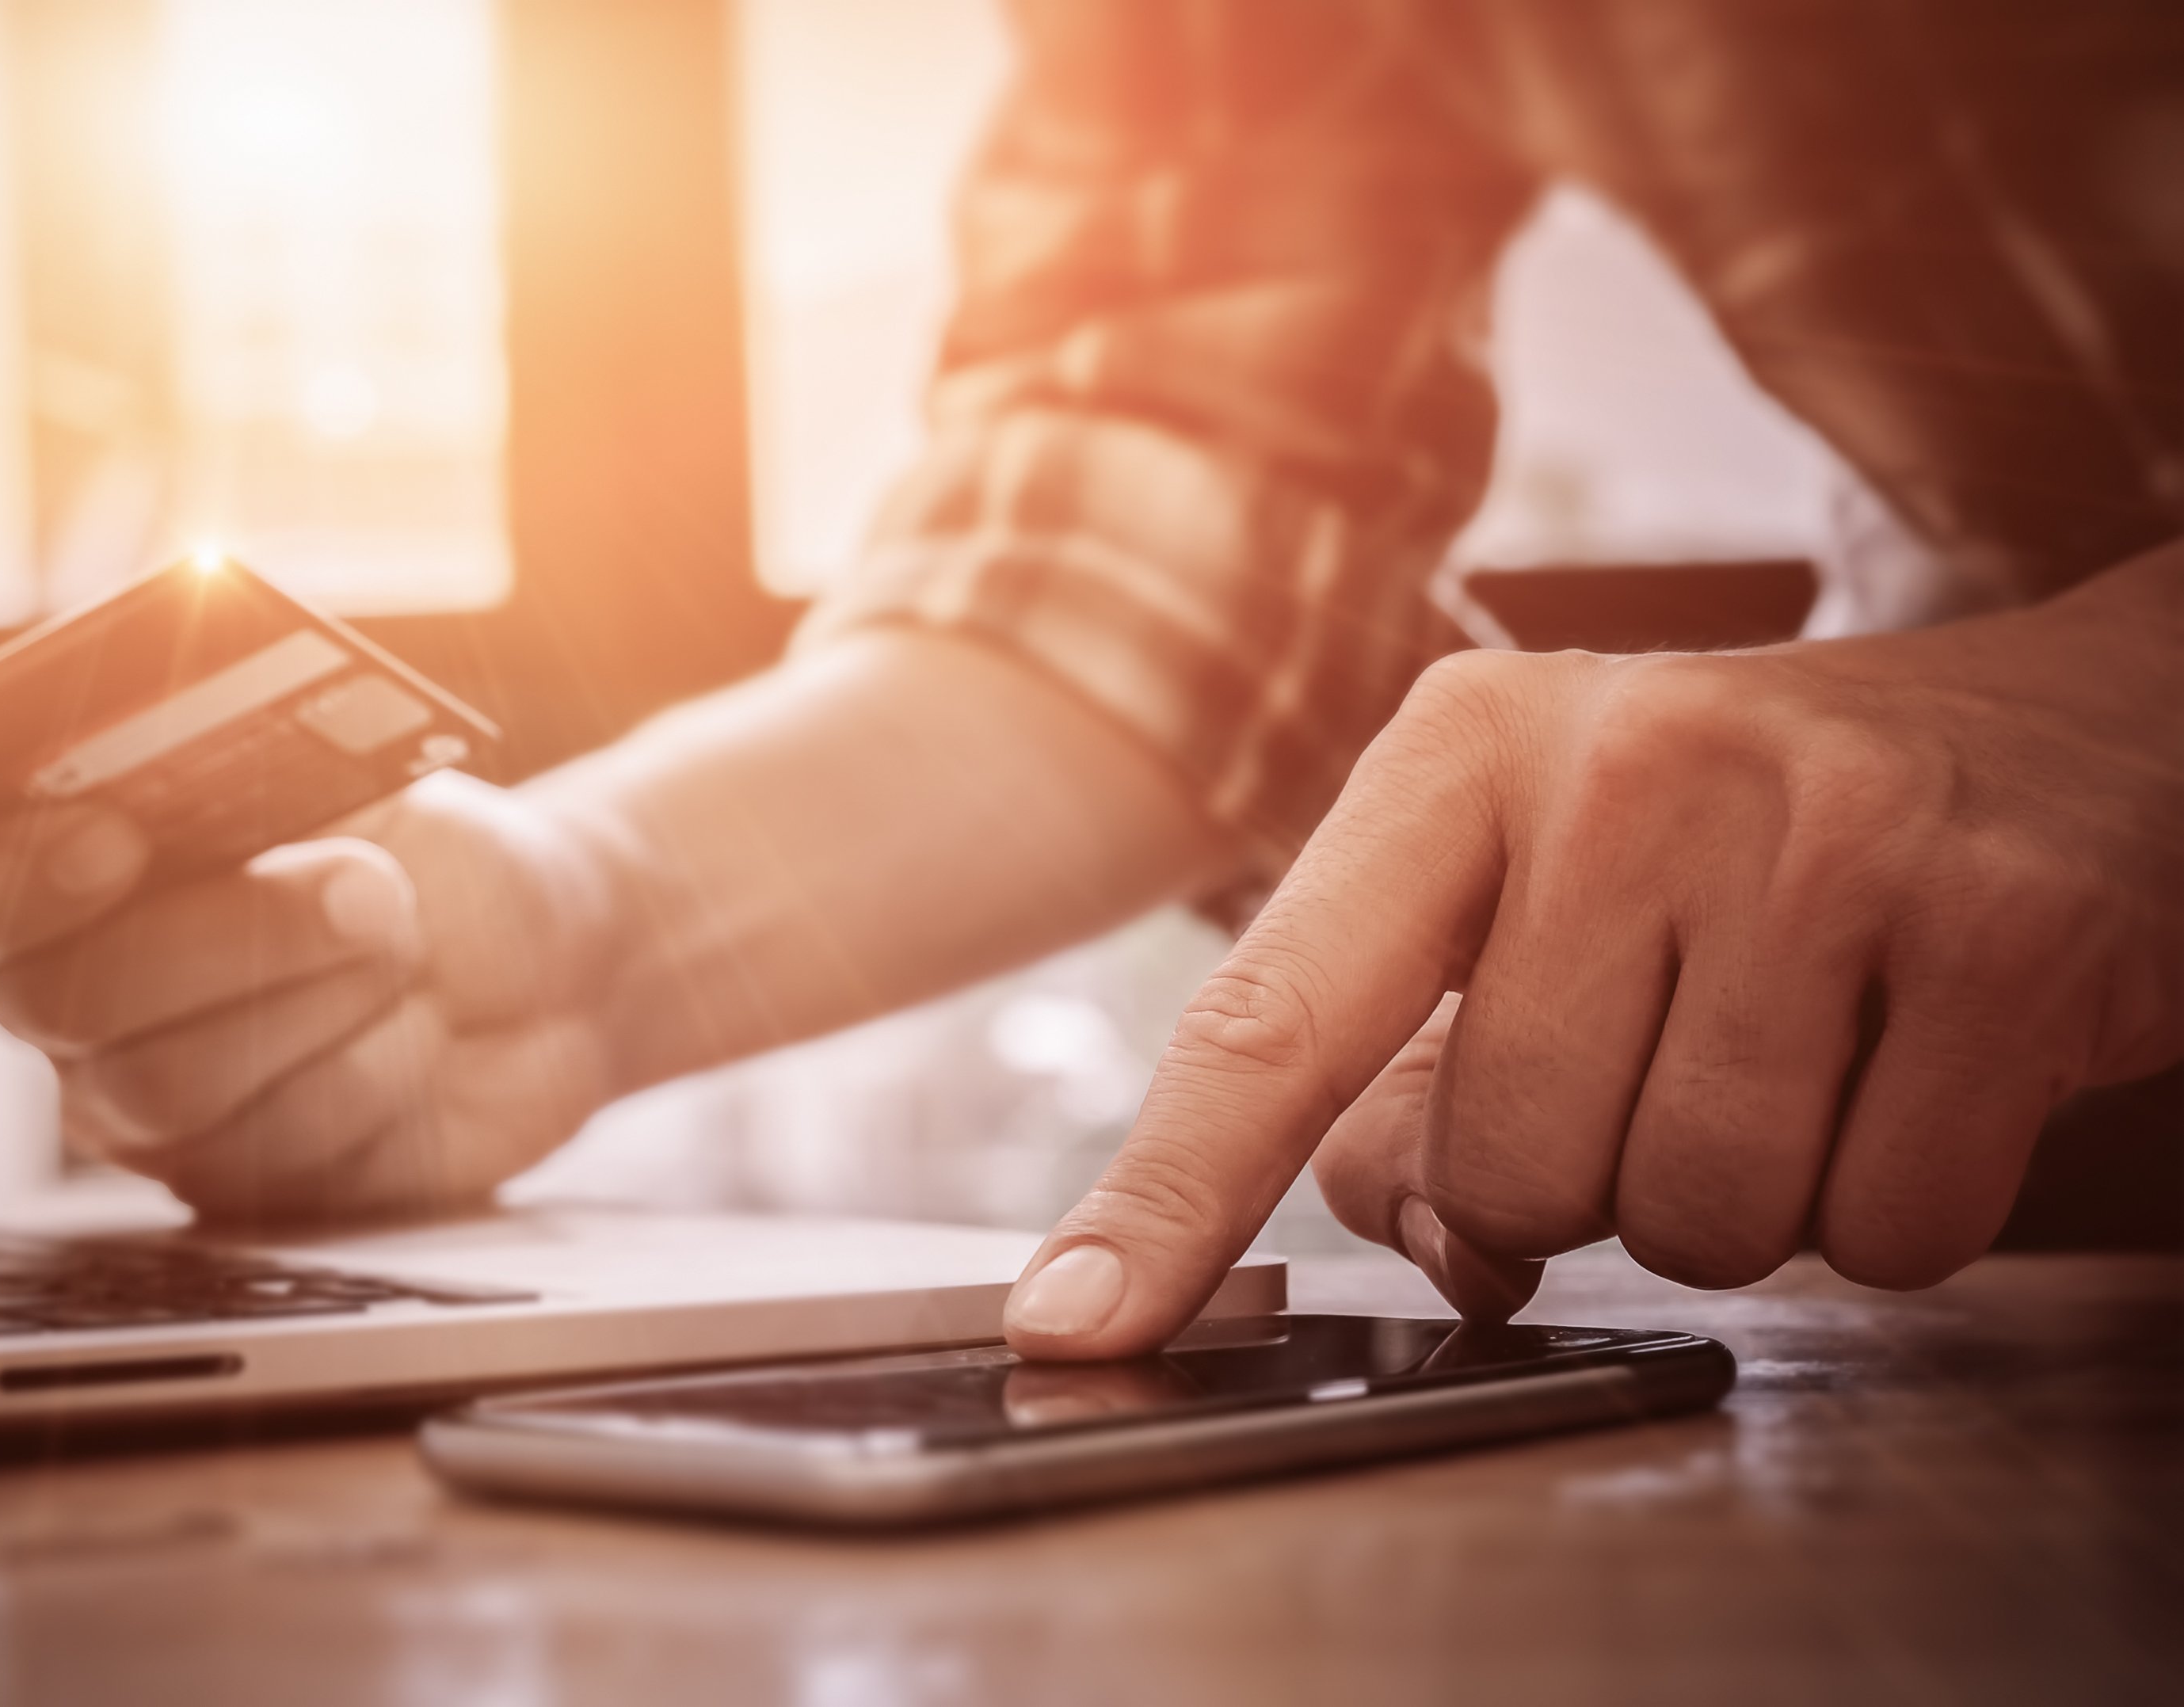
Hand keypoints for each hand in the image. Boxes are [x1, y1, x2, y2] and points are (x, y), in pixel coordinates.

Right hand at [0, 771, 630, 1221]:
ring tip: (409, 949)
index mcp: (58, 877)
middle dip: (239, 933)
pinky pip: (278, 1149)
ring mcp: (149, 1109)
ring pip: (175, 1085)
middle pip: (67, 1002)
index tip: (112, 841)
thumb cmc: (437, 856)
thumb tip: (193, 764)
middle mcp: (75, 1005)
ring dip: (324, 1000)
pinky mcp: (243, 1188)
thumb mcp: (354, 780)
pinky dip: (379, 1070)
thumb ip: (253, 778)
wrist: (558, 958)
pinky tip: (420, 1032)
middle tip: (371, 890)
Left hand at [1004, 544, 2183, 1353]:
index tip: (1074, 1323)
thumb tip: (1420, 1234)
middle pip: (1509, 1173)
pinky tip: (1913, 1066)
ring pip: (1686, 1223)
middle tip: (1682, 1057)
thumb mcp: (1552, 890)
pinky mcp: (2005, 932)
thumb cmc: (1759, 836)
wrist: (2077, 727)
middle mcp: (1627, 765)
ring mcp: (1823, 838)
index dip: (1168, 1196)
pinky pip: (1881, 1232)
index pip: (1275, 1017)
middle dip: (1587, 1180)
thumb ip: (1430, 1065)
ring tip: (1800, 1049)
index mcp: (1466, 750)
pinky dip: (1890, 1204)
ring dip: (1738, 1199)